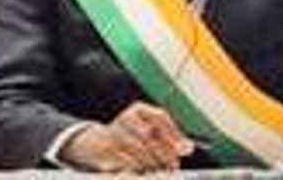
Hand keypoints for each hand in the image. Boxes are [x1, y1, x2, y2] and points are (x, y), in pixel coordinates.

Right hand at [60, 101, 194, 172]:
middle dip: (165, 155)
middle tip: (174, 167)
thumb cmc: (130, 138)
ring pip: (138, 152)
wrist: (94, 143)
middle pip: (150, 136)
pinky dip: (137, 171)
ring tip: (160, 172)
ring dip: (152, 165)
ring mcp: (113, 133)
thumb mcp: (149, 132)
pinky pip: (126, 164)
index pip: (161, 118)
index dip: (175, 135)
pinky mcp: (104, 151)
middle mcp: (125, 118)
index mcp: (139, 110)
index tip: (186, 151)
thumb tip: (188, 148)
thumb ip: (169, 138)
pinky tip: (142, 173)